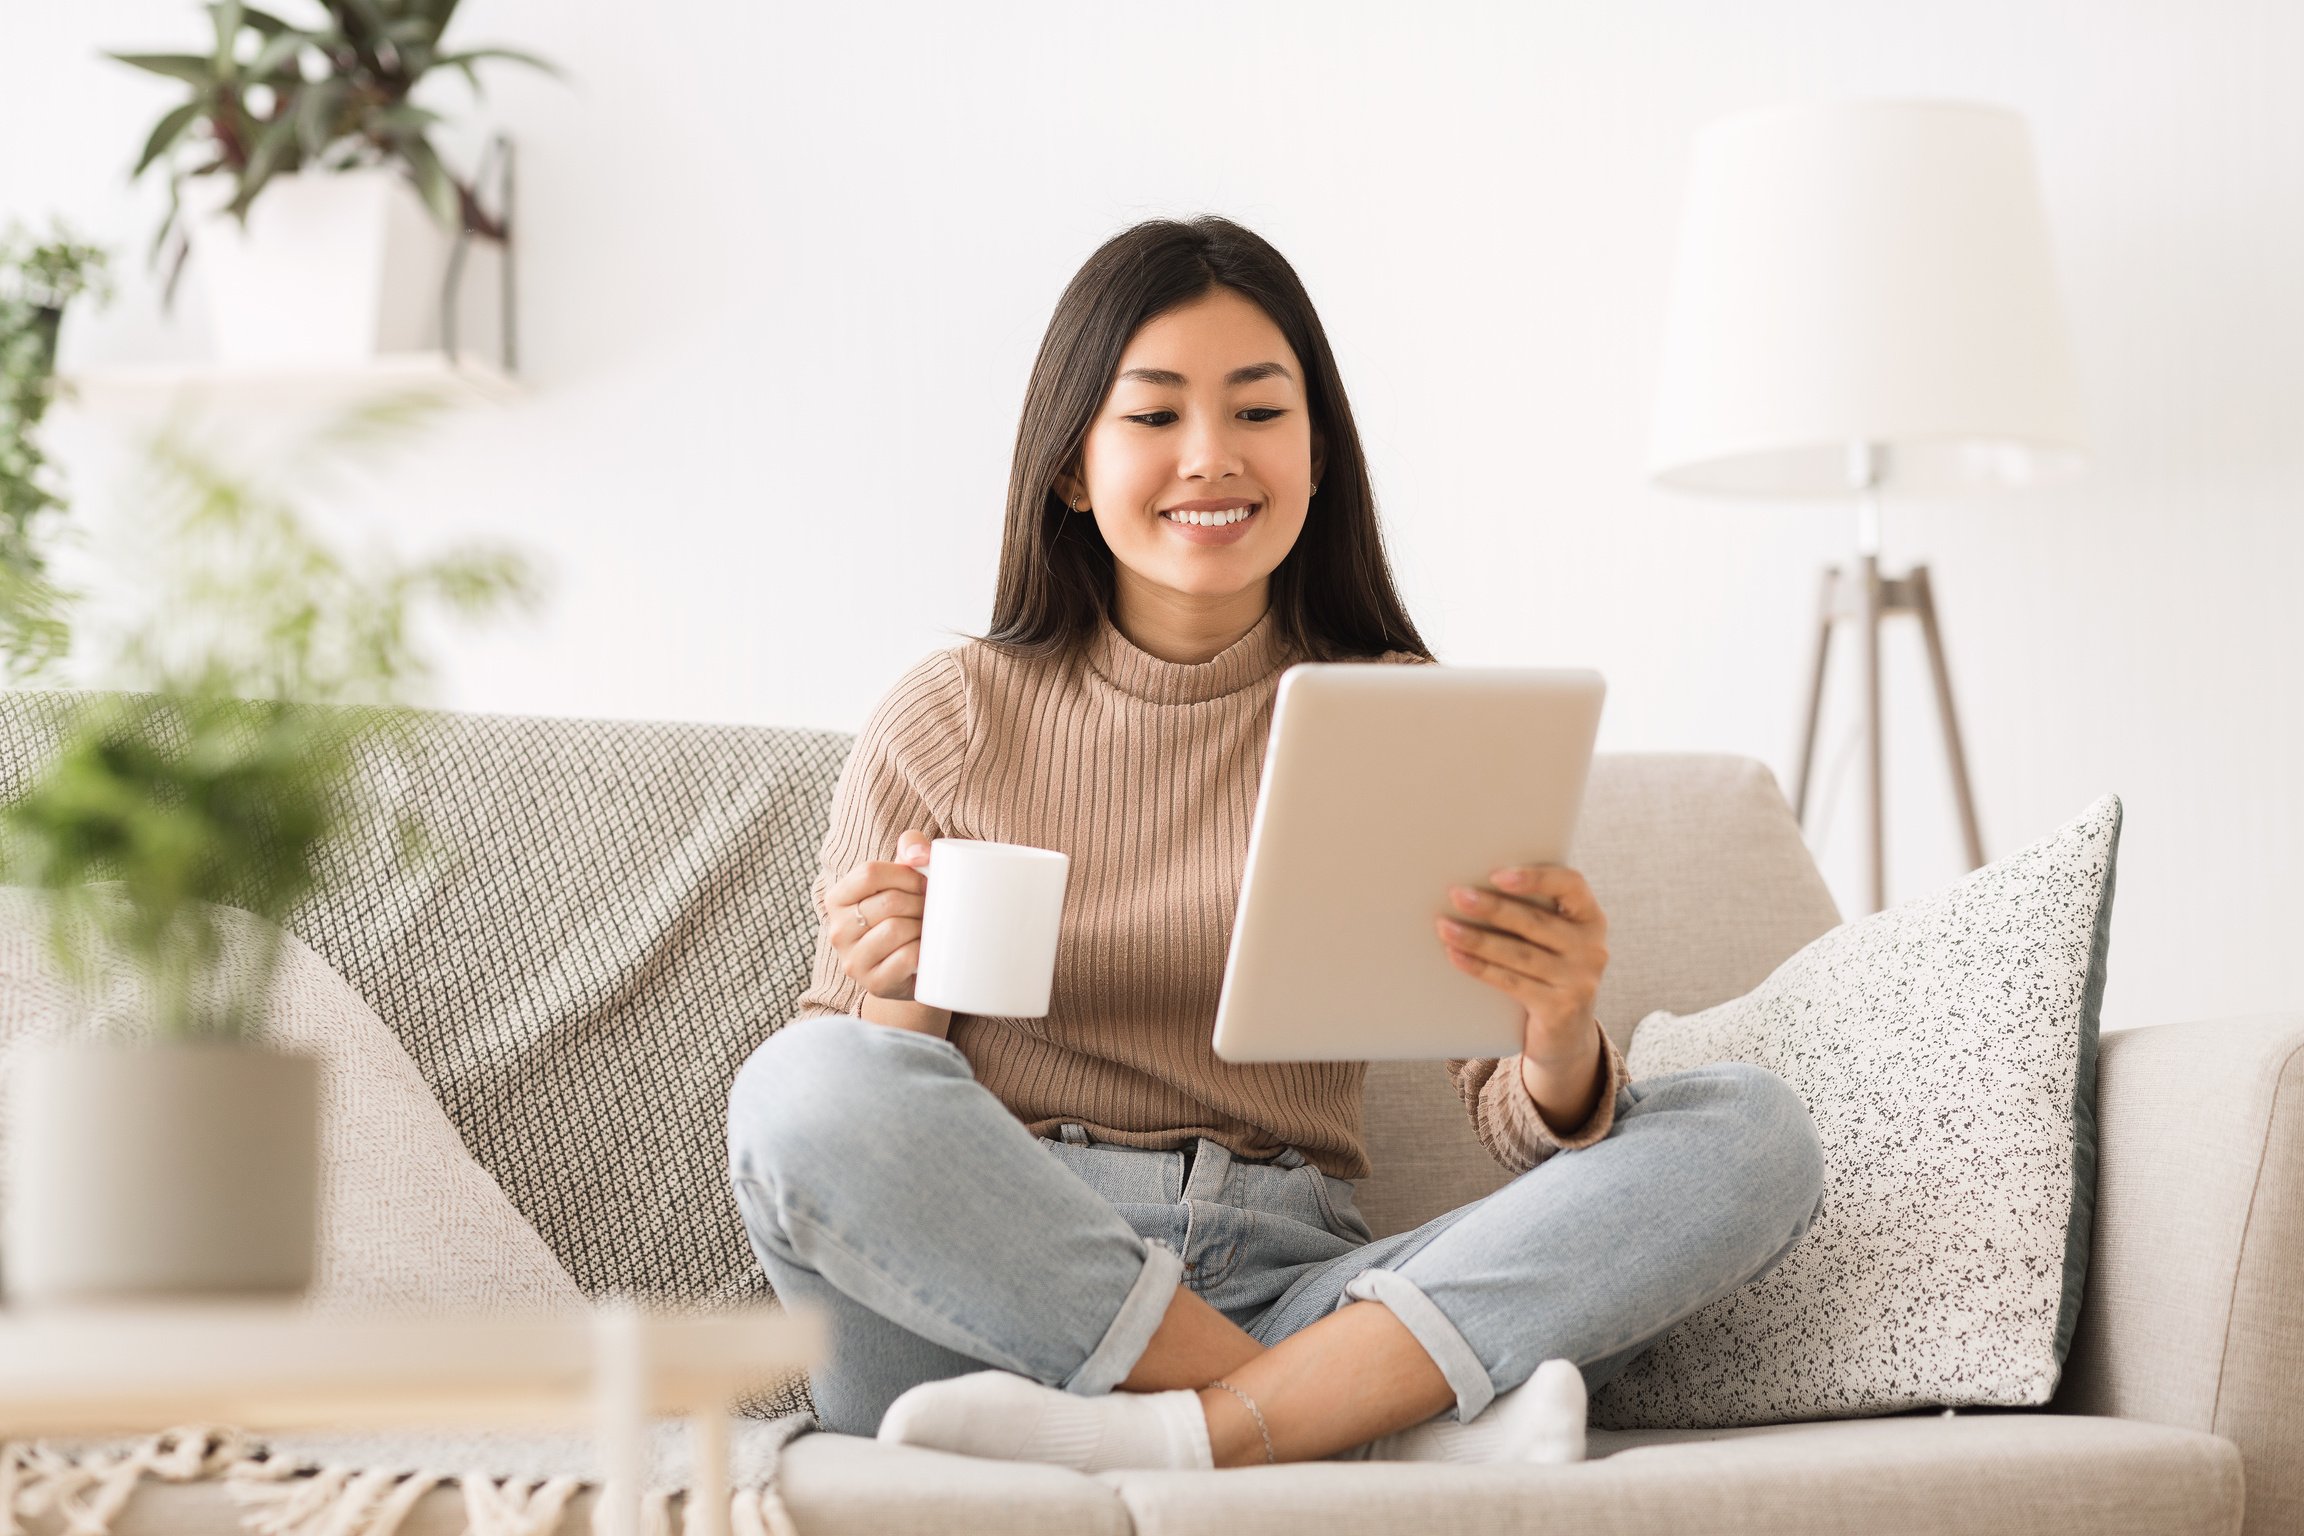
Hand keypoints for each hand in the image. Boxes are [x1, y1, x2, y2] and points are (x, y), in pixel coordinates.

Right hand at [825, 830, 933, 1003]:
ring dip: (923, 927)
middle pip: (889, 902)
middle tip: (932, 909)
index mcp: (837, 898)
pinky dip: (925, 951)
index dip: (906, 875)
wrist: (909, 968)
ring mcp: (853, 960)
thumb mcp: (904, 876)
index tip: (925, 883)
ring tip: (928, 929)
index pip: (869, 873)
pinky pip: (907, 957)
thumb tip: (919, 854)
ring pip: (897, 929)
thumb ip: (911, 847)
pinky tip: (926, 951)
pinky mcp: (873, 984)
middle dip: (921, 903)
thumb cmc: (907, 913)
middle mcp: (837, 930)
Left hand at [1433, 864, 1609, 1065]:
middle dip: (1492, 908)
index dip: (1535, 877)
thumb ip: (1533, 912)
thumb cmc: (1548, 970)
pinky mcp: (1560, 1008)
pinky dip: (1480, 968)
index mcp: (1591, 919)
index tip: (1497, 875)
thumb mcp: (1554, 940)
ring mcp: (1579, 980)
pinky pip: (1512, 982)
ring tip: (1445, 927)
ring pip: (1520, 954)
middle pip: (1536, 922)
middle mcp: (1592, 948)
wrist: (1565, 1033)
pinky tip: (1456, 956)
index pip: (1571, 885)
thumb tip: (1474, 887)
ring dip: (1477, 939)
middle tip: (1456, 895)